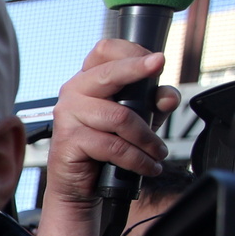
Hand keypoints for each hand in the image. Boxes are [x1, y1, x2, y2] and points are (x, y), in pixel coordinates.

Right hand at [45, 38, 180, 209]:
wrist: (78, 185)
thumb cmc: (103, 148)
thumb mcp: (137, 120)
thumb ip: (153, 104)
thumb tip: (167, 97)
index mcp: (88, 80)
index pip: (105, 51)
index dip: (131, 51)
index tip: (155, 60)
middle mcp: (73, 92)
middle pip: (108, 73)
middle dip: (136, 69)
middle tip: (158, 66)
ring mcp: (68, 115)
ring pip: (119, 117)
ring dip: (146, 138)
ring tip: (157, 152)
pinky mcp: (69, 139)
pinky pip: (113, 145)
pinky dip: (136, 158)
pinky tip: (146, 165)